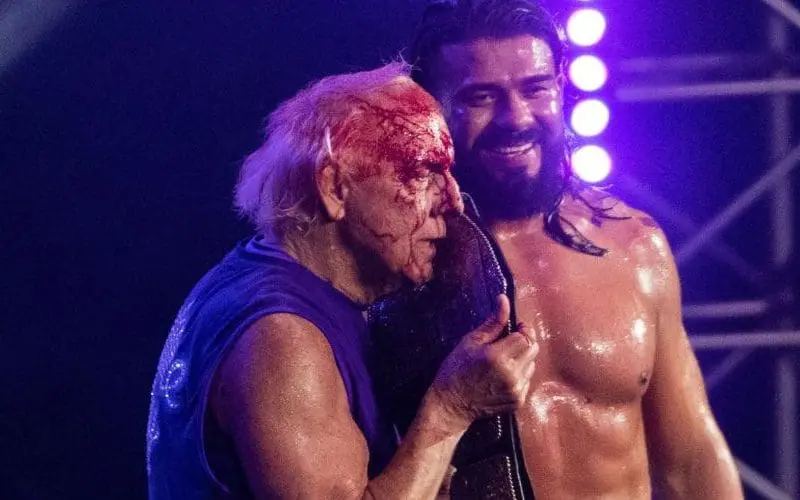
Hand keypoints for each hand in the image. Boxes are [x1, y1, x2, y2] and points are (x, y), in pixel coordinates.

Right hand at [427, 294, 538, 429]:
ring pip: (532, 365)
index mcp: (497, 356)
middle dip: (524, 343)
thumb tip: (504, 298)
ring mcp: (516, 390)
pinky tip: (502, 377)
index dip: (520, 330)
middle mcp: (511, 374)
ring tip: (503, 362)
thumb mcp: (471, 341)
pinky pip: (528, 380)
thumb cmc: (456, 369)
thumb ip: (493, 322)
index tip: (511, 330)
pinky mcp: (519, 401)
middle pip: (533, 349)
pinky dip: (519, 375)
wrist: (451, 404)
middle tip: (507, 345)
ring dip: (522, 360)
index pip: (524, 336)